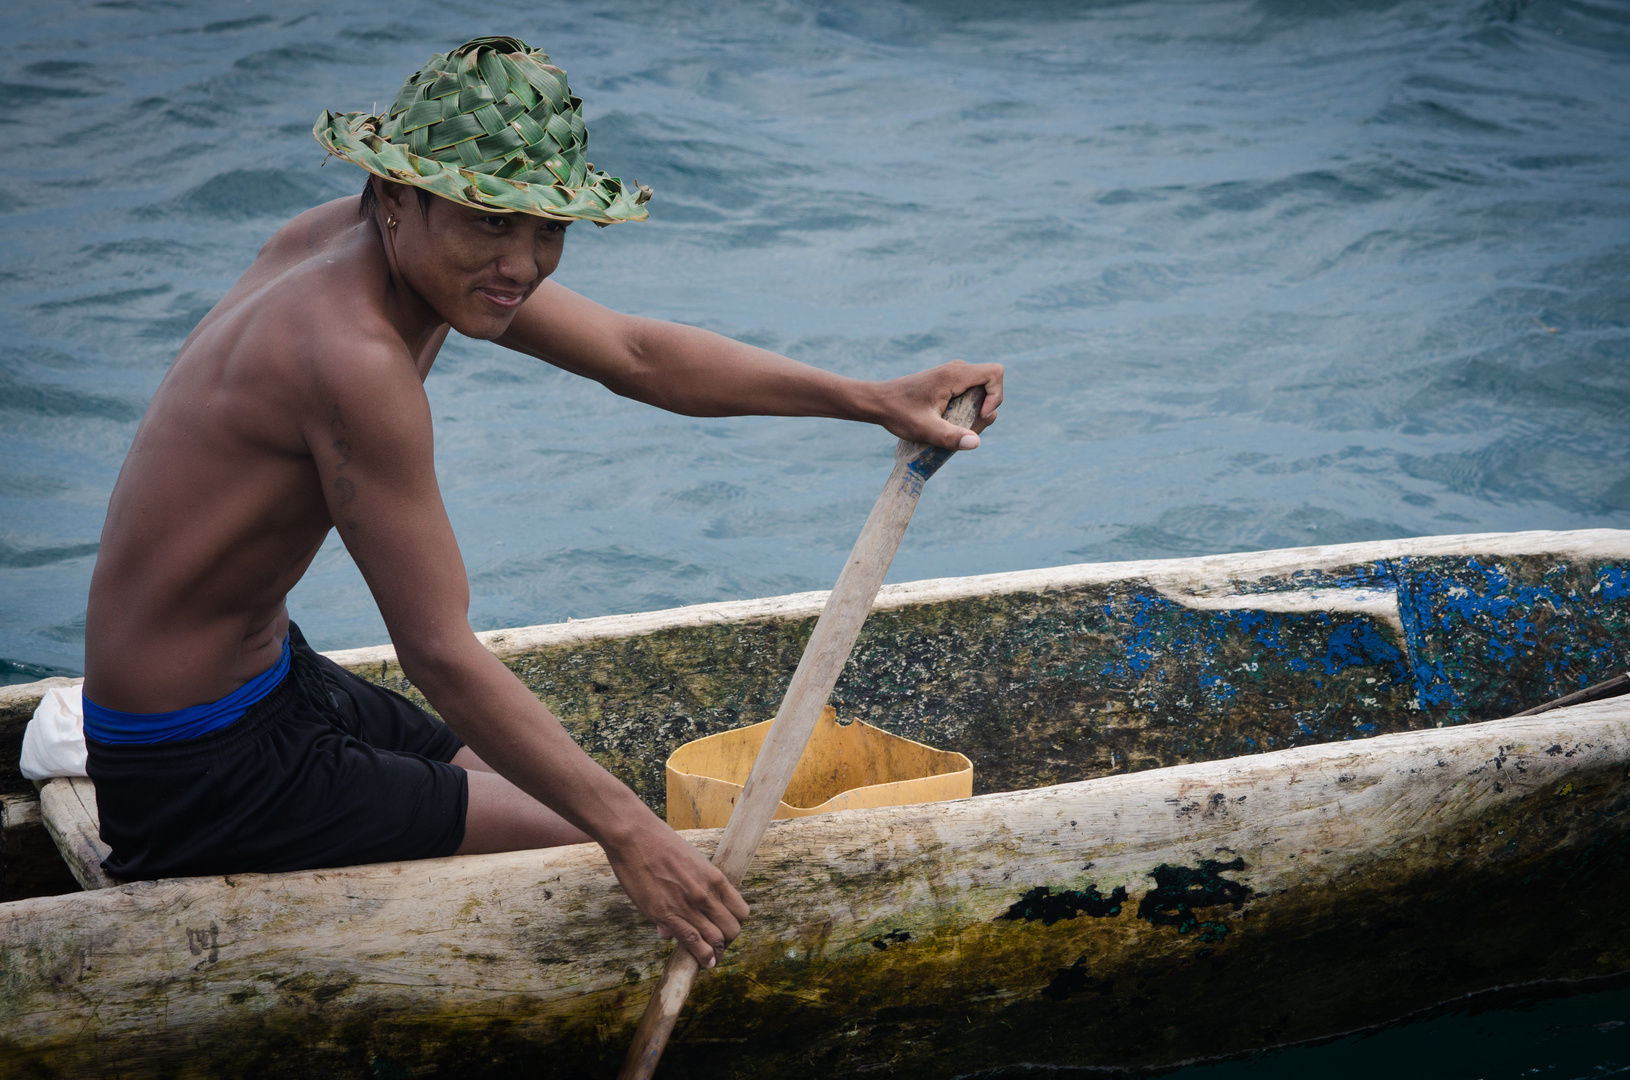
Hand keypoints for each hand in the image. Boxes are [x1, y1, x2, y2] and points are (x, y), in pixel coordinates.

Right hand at [603, 817, 750, 967]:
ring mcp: (687, 905)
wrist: (634, 836)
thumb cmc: (659, 844)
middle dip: (727, 941)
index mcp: (715, 878)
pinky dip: (701, 957)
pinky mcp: (665, 914)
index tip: (726, 928)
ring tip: (712, 961)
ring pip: (716, 940)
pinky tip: (703, 964)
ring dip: (716, 954)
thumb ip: (687, 892)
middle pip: (732, 929)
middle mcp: (706, 894)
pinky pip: (691, 942)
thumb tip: (670, 931)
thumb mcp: (686, 863)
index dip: (735, 924)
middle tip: (719, 946)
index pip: (741, 911)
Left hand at [870, 359, 1002, 450]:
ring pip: (980, 390)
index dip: (996, 395)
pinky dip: (965, 409)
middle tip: (961, 427)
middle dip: (984, 409)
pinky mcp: (948, 381)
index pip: (995, 373)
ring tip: (951, 425)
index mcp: (954, 374)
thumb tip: (976, 443)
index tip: (979, 413)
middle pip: (989, 385)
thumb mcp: (924, 429)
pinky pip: (969, 392)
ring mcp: (952, 374)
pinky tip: (946, 421)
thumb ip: (950, 436)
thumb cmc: (898, 413)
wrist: (878, 401)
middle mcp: (956, 369)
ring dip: (975, 411)